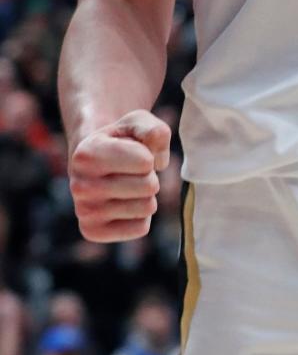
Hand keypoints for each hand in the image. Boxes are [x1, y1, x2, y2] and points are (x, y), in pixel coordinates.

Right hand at [68, 110, 170, 241]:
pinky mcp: (93, 232)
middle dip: (149, 175)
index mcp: (86, 155)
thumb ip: (154, 130)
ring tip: (128, 185)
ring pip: (147, 207)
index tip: (132, 152)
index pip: (146, 162)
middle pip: (149, 186)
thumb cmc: (122, 140)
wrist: (95, 162)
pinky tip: (124, 203)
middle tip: (132, 171)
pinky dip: (141, 216)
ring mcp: (84, 212)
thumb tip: (159, 161)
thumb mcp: (138, 121)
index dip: (148, 155)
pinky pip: (141, 228)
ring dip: (145, 195)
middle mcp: (80, 186)